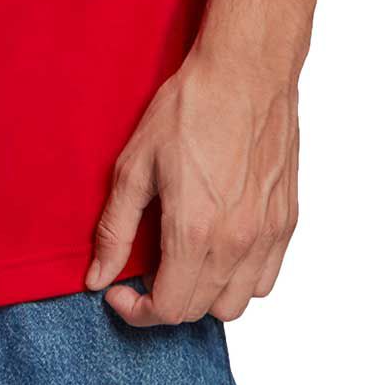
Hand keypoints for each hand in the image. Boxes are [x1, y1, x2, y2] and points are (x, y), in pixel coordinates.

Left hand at [86, 46, 299, 325]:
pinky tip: (217, 244)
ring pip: (237, 303)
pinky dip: (239, 277)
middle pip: (200, 311)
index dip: (137, 311)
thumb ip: (115, 229)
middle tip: (146, 269)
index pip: (169, 310)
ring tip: (182, 257)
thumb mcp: (134, 164)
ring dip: (204, 293)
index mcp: (194, 231)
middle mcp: (237, 243)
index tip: (119, 290)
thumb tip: (97, 277)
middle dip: (166, 300)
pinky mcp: (287, 222)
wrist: (245, 73)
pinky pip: (266, 278)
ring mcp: (267, 235)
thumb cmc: (189, 108)